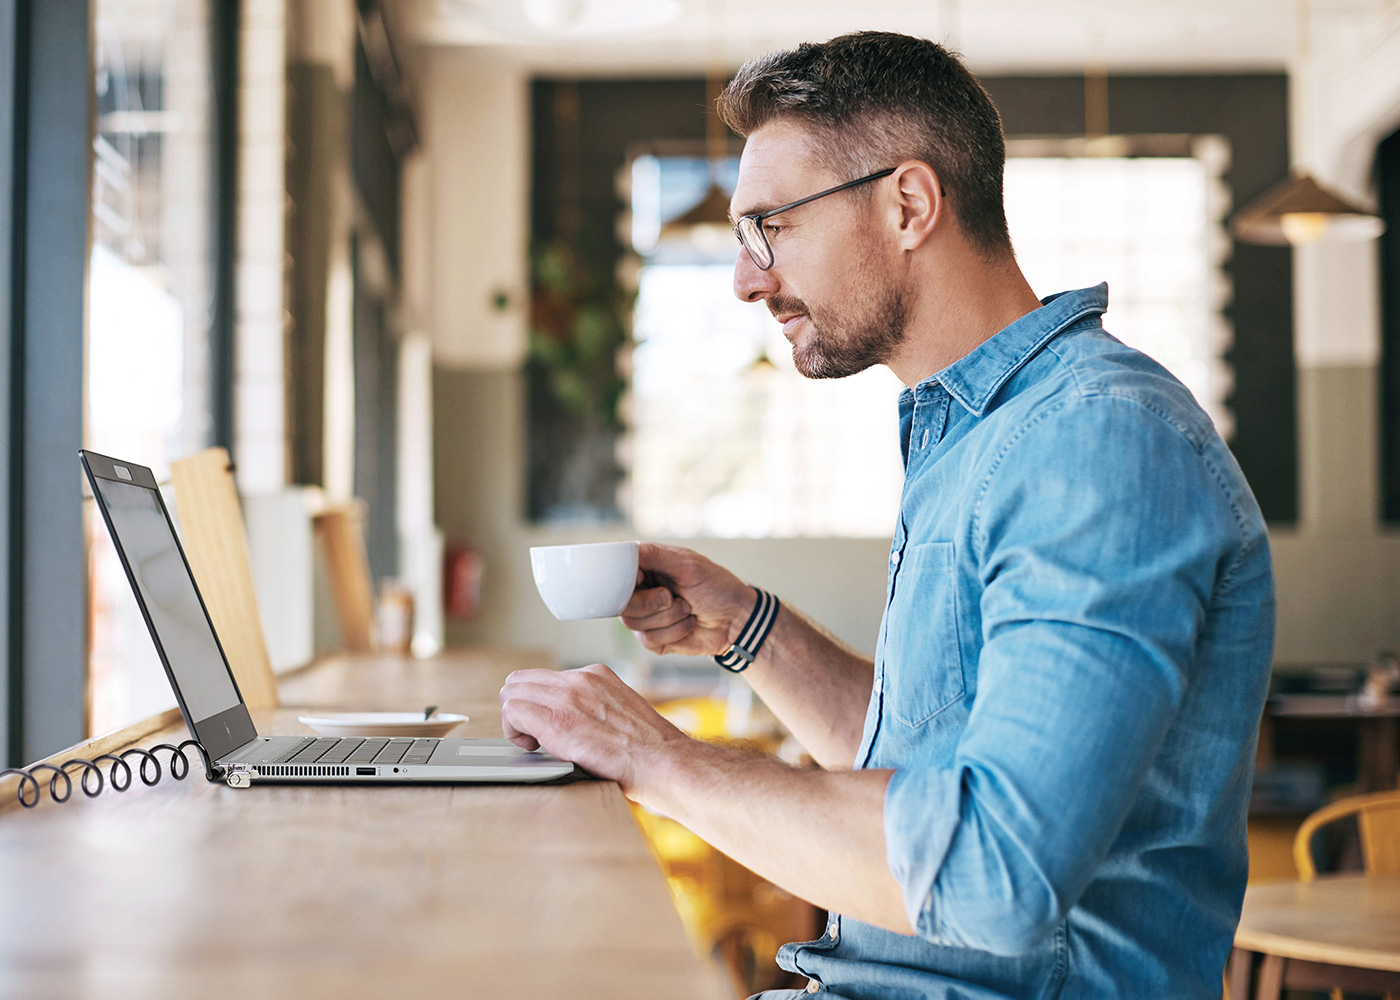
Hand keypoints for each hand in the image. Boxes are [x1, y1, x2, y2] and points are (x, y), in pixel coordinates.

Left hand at [499, 663, 690, 801]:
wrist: (663, 762)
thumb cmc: (649, 750)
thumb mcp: (621, 710)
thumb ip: (593, 706)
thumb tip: (572, 720)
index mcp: (595, 675)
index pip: (543, 677)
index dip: (536, 702)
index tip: (544, 725)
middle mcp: (579, 679)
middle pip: (520, 680)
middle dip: (520, 708)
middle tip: (532, 735)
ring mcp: (567, 697)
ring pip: (511, 692)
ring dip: (515, 720)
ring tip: (533, 742)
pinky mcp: (557, 721)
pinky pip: (513, 712)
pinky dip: (514, 731)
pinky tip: (532, 747)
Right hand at [621, 543, 755, 655]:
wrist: (737, 620)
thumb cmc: (716, 587)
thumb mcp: (687, 565)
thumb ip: (654, 555)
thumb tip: (623, 548)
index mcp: (646, 569)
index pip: (616, 573)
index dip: (625, 581)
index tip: (644, 581)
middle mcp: (642, 592)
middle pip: (621, 603)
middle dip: (650, 603)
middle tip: (672, 596)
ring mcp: (646, 617)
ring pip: (633, 623)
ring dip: (668, 617)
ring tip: (687, 608)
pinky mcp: (654, 639)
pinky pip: (648, 639)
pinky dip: (674, 631)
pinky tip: (689, 623)